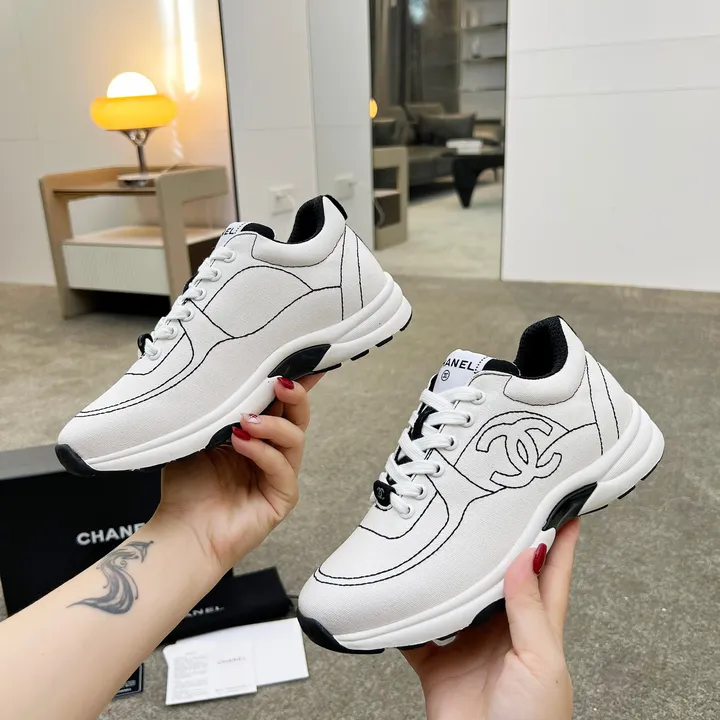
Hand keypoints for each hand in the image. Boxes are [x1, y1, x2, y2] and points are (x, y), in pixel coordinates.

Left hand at [153, 375, 320, 574]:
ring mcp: (279, 475)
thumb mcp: (198, 439)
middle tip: (279, 381)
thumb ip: (215, 414)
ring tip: (244, 419)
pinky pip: (282, 468)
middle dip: (294, 395)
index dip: (292, 384)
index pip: (279, 404)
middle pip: (298, 417)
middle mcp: (271, 453)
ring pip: (295, 439)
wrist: (181, 533)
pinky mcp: (282, 497)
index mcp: (256, 436)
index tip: (298, 359)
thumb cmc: (187, 488)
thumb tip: (222, 379)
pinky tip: (241, 443)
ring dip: (273, 424)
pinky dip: (263, 452)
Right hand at [402, 519, 579, 719]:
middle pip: (499, 577)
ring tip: (438, 540)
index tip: (560, 498)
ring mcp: (469, 646)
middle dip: (495, 544)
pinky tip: (397, 593)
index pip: (551, 572)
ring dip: (448, 575)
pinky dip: (404, 615)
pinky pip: (416, 632)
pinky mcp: (438, 664)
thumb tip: (526, 556)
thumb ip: (528, 610)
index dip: (558, 537)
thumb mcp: (540, 662)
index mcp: (538, 629)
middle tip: (486, 507)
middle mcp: (503, 631)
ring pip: (456, 597)